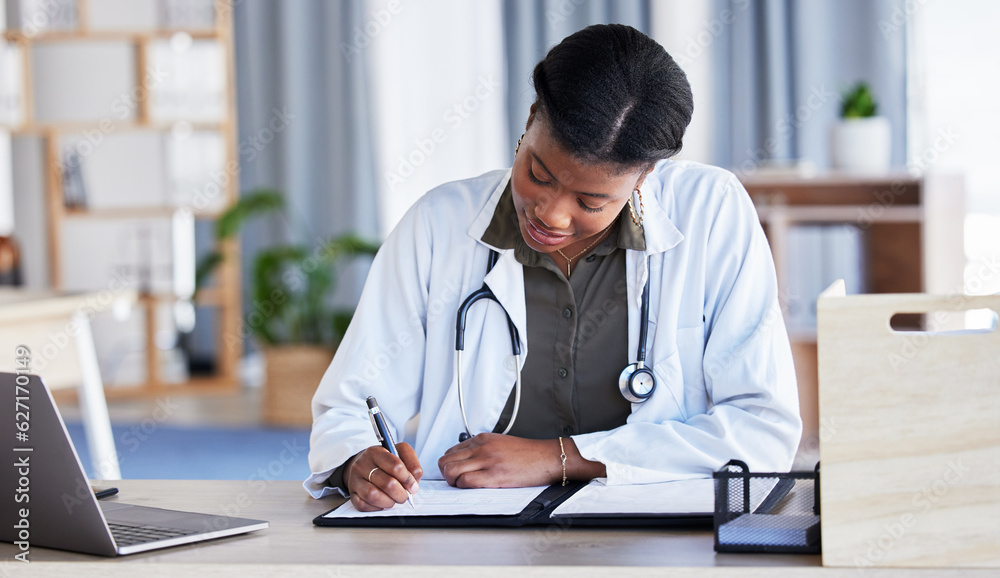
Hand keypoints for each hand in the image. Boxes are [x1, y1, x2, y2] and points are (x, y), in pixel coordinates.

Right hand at [344, 443, 421, 510]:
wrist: (362, 463)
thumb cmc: (385, 460)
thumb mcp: (400, 452)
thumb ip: (412, 463)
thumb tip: (414, 482)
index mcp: (376, 452)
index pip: (395, 466)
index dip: (408, 479)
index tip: (413, 486)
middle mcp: (363, 464)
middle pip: (387, 483)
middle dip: (401, 494)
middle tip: (405, 496)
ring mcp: (355, 479)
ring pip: (373, 495)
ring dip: (389, 502)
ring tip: (394, 500)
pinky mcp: (352, 493)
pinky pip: (363, 505)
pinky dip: (376, 507)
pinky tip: (382, 502)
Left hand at [438, 433, 564, 487]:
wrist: (547, 457)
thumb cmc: (528, 454)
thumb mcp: (500, 443)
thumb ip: (483, 449)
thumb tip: (467, 461)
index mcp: (482, 439)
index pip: (451, 451)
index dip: (449, 465)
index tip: (455, 472)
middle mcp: (481, 447)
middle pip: (446, 461)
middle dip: (446, 474)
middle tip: (456, 481)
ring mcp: (487, 460)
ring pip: (451, 471)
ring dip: (452, 482)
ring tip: (463, 486)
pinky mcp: (494, 475)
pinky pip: (466, 481)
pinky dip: (463, 487)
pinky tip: (474, 488)